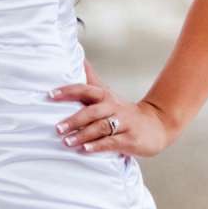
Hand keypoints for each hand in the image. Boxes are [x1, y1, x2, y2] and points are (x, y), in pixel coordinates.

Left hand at [48, 65, 174, 158]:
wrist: (157, 125)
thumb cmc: (124, 112)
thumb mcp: (108, 94)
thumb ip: (91, 80)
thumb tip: (78, 59)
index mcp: (106, 97)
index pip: (85, 90)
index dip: (67, 91)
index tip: (50, 95)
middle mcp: (114, 108)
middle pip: (92, 111)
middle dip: (74, 119)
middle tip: (57, 128)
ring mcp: (123, 123)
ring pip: (101, 127)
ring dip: (83, 134)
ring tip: (67, 141)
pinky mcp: (130, 139)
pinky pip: (112, 142)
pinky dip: (98, 146)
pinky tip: (85, 149)